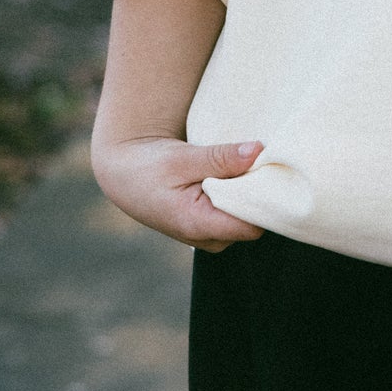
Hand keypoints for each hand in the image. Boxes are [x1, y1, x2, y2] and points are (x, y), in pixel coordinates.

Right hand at [91, 135, 266, 252]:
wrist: (125, 175)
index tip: (265, 172)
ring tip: (235, 170)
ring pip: (247, 220)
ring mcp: (212, 238)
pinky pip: (238, 217)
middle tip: (252, 165)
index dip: (262, 200)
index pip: (251, 225)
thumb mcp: (182, 157)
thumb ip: (221, 158)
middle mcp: (209, 240)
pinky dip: (238, 198)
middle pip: (252, 223)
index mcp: (199, 226)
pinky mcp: (214, 230)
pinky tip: (231, 179)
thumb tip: (258, 150)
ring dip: (246, 195)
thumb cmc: (149, 166)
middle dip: (255, 195)